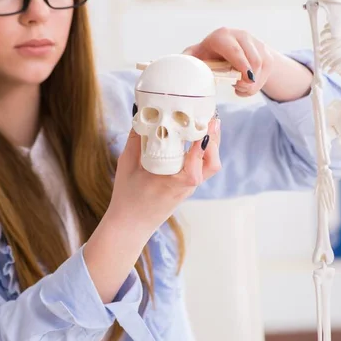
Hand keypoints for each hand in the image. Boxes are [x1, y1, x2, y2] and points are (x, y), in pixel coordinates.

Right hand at [106, 116, 220, 234]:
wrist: (129, 226)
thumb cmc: (127, 197)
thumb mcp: (127, 164)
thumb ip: (135, 139)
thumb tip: (140, 114)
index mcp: (174, 180)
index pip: (197, 159)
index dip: (203, 140)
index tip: (203, 121)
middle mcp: (186, 185)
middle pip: (211, 162)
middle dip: (214, 139)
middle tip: (212, 118)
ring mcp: (188, 188)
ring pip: (210, 167)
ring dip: (212, 146)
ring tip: (208, 126)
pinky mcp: (186, 189)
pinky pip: (202, 169)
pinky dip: (203, 153)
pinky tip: (197, 140)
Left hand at [183, 27, 275, 97]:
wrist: (228, 52)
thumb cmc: (208, 55)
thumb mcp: (196, 56)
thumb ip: (186, 60)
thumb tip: (172, 65)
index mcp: (221, 36)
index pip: (233, 48)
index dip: (240, 62)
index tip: (244, 77)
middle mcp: (240, 35)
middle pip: (252, 59)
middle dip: (248, 78)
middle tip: (239, 88)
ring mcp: (255, 42)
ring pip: (261, 66)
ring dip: (252, 83)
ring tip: (239, 87)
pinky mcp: (266, 52)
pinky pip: (266, 72)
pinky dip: (256, 84)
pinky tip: (245, 85)